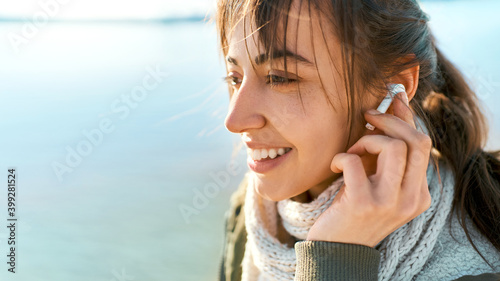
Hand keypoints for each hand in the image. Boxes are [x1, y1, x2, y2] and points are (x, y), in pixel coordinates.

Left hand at [306, 92, 432, 246]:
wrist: (336, 250)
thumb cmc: (354, 211)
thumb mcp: (378, 183)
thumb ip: (388, 153)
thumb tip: (393, 107)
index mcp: (419, 194)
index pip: (423, 143)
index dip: (406, 117)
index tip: (391, 99)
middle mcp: (411, 199)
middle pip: (416, 141)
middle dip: (390, 120)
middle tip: (367, 116)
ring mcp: (389, 202)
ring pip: (394, 147)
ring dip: (366, 139)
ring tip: (351, 150)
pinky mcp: (362, 203)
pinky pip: (355, 161)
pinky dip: (341, 157)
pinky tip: (335, 167)